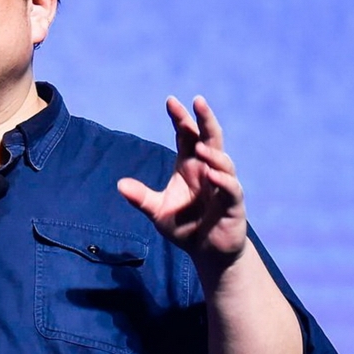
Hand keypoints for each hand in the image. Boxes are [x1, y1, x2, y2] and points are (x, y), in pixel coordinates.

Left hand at [117, 95, 246, 269]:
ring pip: (223, 162)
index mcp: (189, 166)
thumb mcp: (157, 212)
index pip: (186, 136)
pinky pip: (231, 188)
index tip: (170, 101)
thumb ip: (141, 198)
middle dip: (205, 119)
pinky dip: (222, 180)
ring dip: (212, 153)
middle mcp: (208, 170)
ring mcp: (223, 186)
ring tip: (198, 147)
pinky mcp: (233, 204)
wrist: (207, 253)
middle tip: (198, 101)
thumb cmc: (185, 228)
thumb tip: (120, 185)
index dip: (180, 119)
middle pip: (210, 138)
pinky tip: (211, 175)